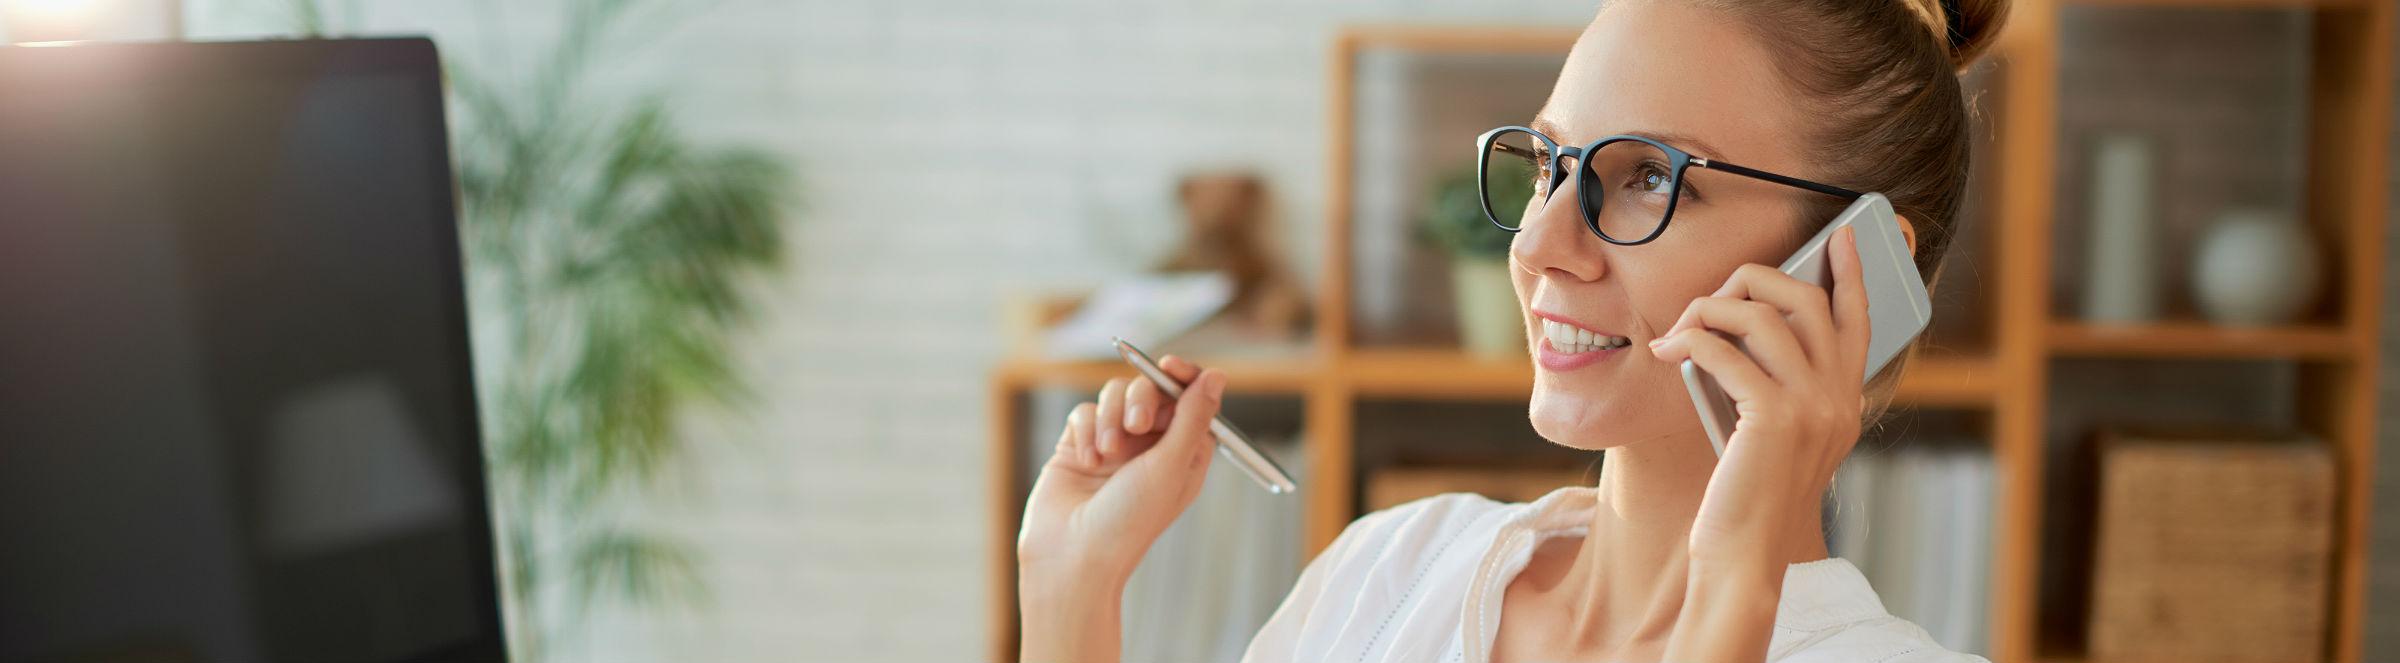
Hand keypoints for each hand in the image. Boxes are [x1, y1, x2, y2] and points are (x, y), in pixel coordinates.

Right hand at [1017, 356, 1227, 585]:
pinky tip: (1086, 462)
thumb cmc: (1129, 521)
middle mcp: (1151, 446)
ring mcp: (1114, 444)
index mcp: (1184, 452)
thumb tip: (1216, 376)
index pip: (1191, 398)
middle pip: (1152, 390)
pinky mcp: (1079, 445)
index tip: (1169, 366)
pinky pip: (1084, 412)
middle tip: (1135, 427)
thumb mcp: (1171, 466)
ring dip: (1109, 419)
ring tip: (1104, 455)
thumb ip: (1192, 418)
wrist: (1072, 555)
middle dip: (1141, 401)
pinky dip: (1085, 432)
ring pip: (1114, 395)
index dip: (1184, 377)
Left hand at [1648, 225, 1870, 561]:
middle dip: (1751, 283)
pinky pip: (1724, 349)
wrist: (1744, 558)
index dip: (1850, 273)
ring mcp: (1811, 406)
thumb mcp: (1775, 436)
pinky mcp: (1773, 417)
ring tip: (1678, 335)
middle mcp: (1837, 398)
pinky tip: (1667, 355)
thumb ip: (1777, 386)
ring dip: (1708, 311)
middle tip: (1709, 300)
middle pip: (1805, 299)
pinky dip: (1690, 342)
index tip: (1838, 236)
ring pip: (1761, 316)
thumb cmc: (1747, 498)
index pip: (1857, 321)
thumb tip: (1744, 330)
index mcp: (1844, 401)